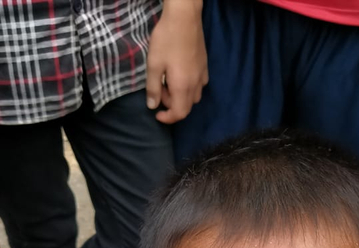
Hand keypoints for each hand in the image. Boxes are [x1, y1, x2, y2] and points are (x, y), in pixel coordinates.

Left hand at [146, 0, 207, 123]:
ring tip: (169, 83)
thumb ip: (153, 88)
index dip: (167, 118)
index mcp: (183, 87)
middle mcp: (196, 85)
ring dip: (180, 97)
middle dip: (172, 106)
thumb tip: (152, 106)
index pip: (179, 113)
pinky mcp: (205, 67)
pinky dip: (189, 88)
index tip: (157, 113)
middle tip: (159, 90)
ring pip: (194, 98)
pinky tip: (182, 76)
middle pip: (187, 108)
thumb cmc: (166, 40)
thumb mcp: (153, 64)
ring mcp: (202, 76)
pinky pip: (199, 86)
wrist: (184, 18)